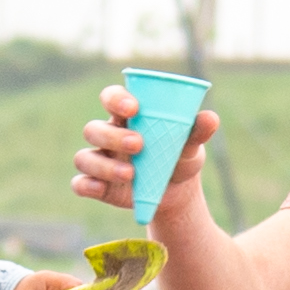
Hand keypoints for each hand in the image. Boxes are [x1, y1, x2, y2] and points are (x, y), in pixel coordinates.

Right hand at [70, 88, 218, 214]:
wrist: (176, 192)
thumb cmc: (178, 157)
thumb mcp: (189, 145)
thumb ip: (197, 131)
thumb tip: (210, 118)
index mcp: (127, 117)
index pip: (111, 97)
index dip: (115, 99)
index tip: (133, 108)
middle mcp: (108, 135)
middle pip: (93, 128)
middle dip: (112, 136)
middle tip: (139, 145)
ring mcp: (100, 160)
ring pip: (84, 157)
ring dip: (104, 165)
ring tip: (131, 174)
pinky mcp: (97, 184)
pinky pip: (80, 183)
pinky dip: (87, 185)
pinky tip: (101, 188)